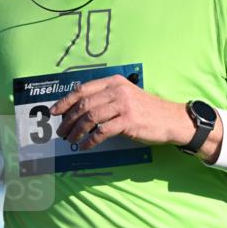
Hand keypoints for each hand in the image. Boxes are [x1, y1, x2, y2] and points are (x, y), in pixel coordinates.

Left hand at [50, 75, 222, 161]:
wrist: (171, 120)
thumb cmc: (148, 111)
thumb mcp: (127, 97)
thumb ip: (107, 98)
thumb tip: (81, 110)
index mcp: (114, 81)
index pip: (83, 89)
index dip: (65, 101)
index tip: (54, 112)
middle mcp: (117, 90)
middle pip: (84, 104)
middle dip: (68, 119)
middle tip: (60, 131)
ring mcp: (123, 105)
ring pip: (90, 118)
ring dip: (77, 131)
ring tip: (70, 140)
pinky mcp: (128, 121)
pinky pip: (102, 131)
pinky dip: (90, 140)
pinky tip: (85, 146)